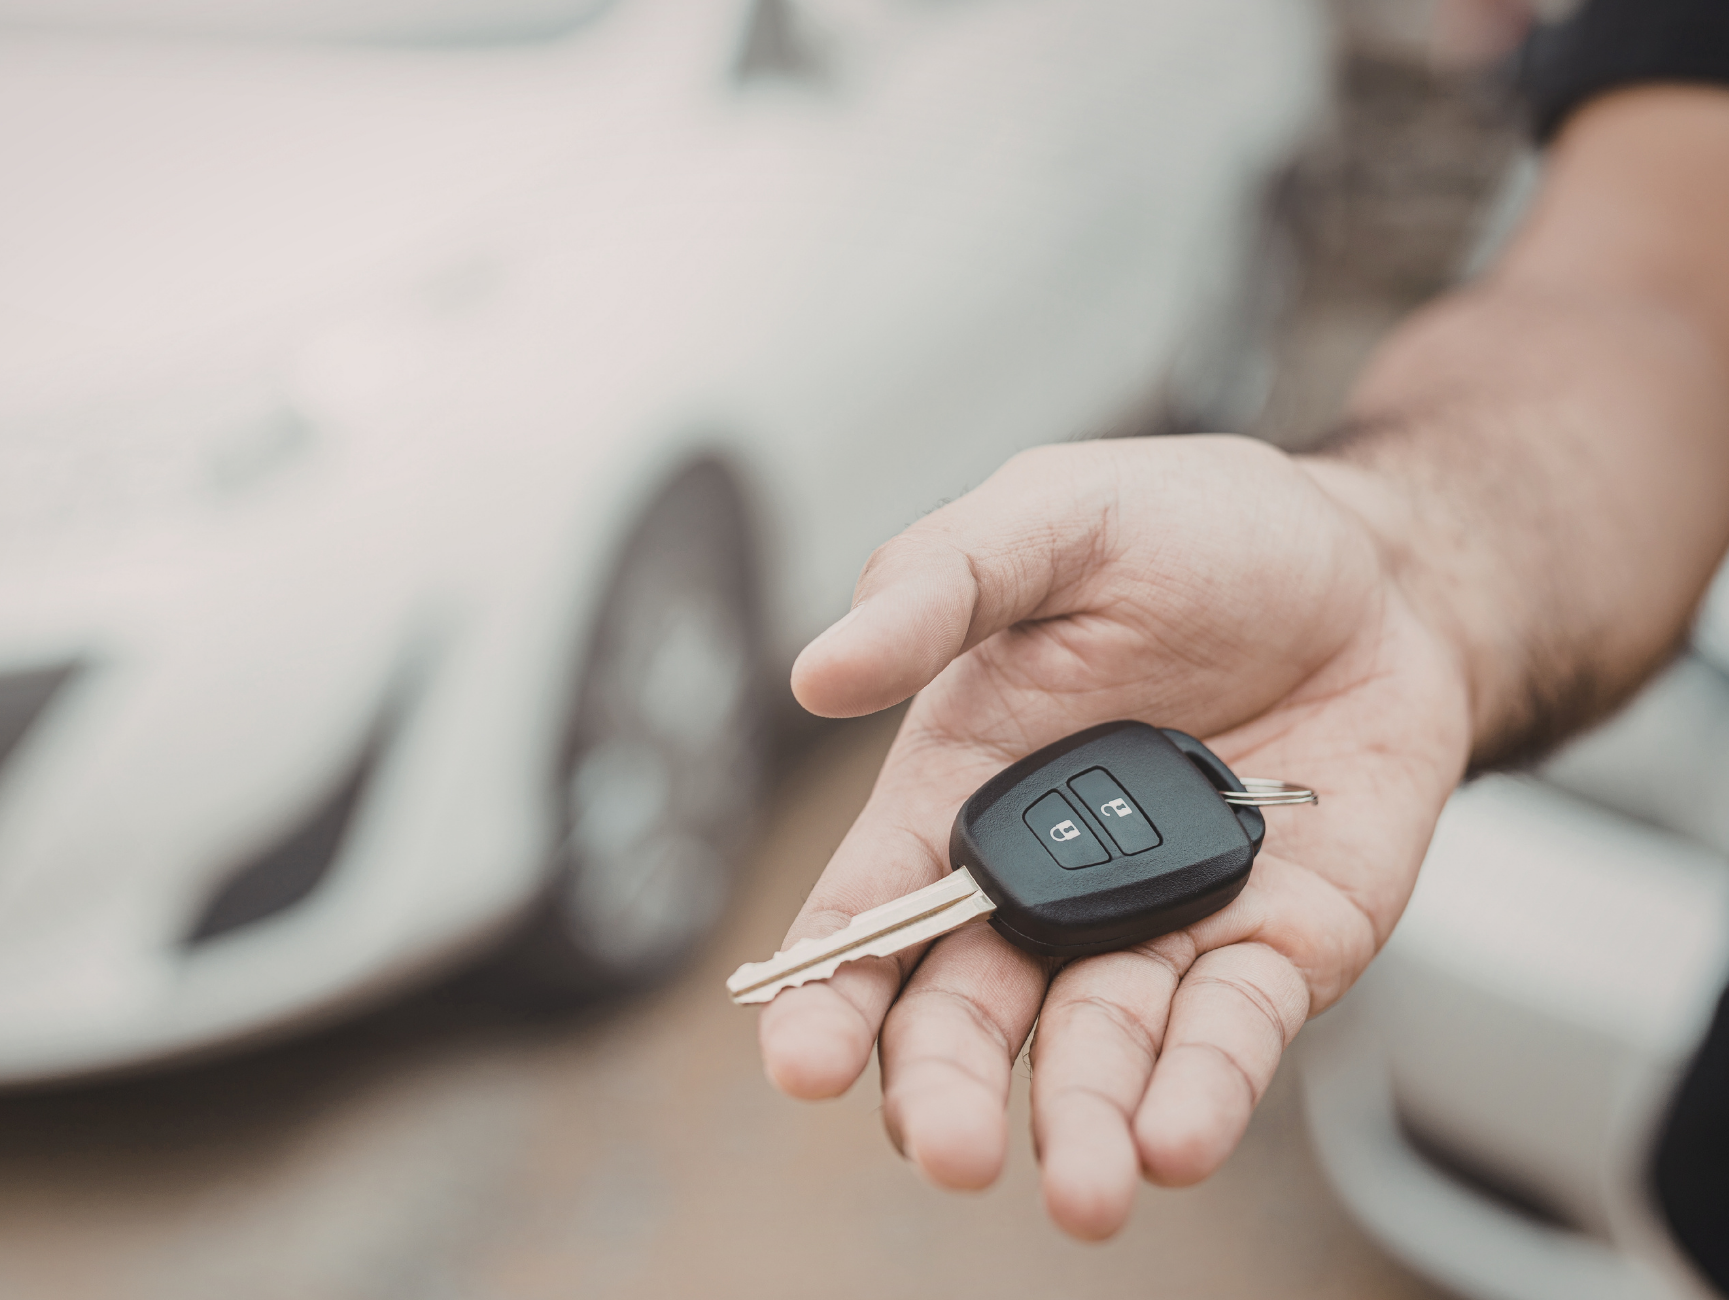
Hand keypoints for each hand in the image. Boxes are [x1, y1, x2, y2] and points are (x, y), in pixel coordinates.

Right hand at [760, 434, 1472, 1237]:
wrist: (1380, 569)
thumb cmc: (1197, 532)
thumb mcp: (1053, 517)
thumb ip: (937, 584)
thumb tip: (816, 672)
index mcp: (958, 788)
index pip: (869, 913)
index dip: (825, 992)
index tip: (800, 1061)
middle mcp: (1043, 882)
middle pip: (968, 1012)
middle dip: (948, 1088)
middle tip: (950, 1146)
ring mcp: (1157, 926)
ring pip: (1098, 1049)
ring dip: (1080, 1120)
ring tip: (1082, 1186)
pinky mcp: (1273, 950)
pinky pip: (1231, 1034)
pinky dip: (1204, 1089)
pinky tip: (1174, 1138)